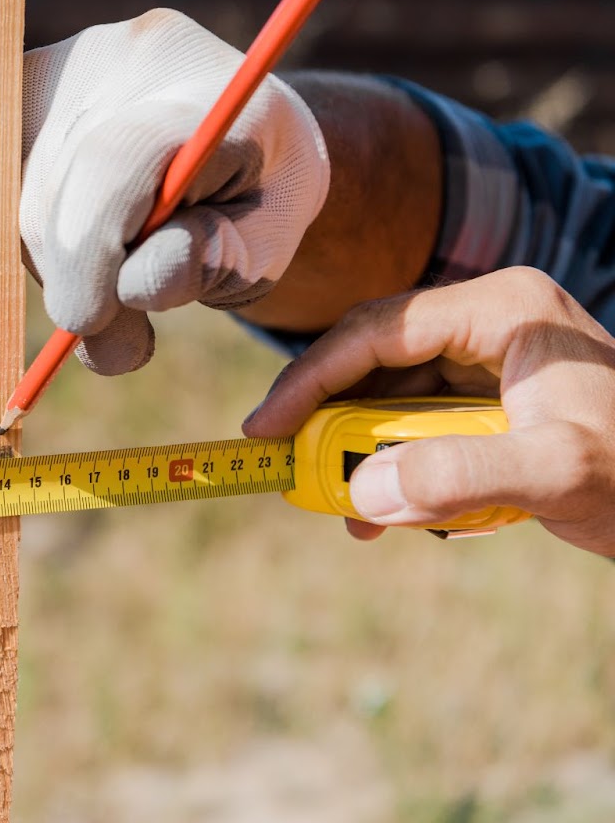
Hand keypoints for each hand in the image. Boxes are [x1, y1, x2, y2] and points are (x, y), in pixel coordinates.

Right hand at [20, 9, 330, 374]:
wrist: (238, 120)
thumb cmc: (257, 191)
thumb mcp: (268, 239)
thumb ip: (215, 263)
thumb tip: (134, 287)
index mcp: (206, 90)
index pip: (118, 160)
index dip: (92, 251)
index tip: (92, 322)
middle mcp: (126, 58)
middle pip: (60, 191)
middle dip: (76, 279)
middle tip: (118, 341)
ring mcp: (66, 65)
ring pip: (23, 196)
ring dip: (58, 262)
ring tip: (117, 273)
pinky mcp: (22, 83)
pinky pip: (1, 184)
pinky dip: (39, 234)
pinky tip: (86, 234)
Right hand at [244, 268, 614, 555]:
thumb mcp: (557, 472)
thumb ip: (459, 474)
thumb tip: (361, 492)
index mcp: (503, 308)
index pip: (378, 331)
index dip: (310, 378)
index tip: (264, 430)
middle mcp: (490, 322)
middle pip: (374, 362)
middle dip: (327, 422)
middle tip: (286, 470)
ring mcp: (490, 361)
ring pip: (389, 399)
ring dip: (356, 455)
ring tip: (337, 508)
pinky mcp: (492, 402)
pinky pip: (418, 428)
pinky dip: (393, 470)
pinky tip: (378, 514)